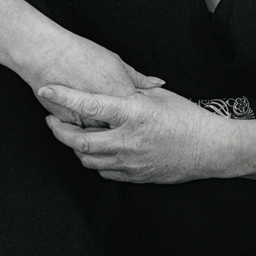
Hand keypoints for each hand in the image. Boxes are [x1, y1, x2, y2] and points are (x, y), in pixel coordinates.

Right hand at [26, 33, 162, 121]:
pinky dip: (84, 129)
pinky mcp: (71, 125)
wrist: (48, 54)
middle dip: (123, 128)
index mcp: (123, 95)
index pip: (139, 115)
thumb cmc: (80, 54)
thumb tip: (158, 83)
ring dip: (103, 131)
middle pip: (122, 130)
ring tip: (99, 119)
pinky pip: (83, 134)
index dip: (138, 114)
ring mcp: (89, 121)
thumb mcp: (115, 62)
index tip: (138, 112)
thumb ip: (137, 77)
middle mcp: (108, 112)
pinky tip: (82, 118)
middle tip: (120, 121)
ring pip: (102, 137)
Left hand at [39, 85, 228, 183]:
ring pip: (88, 159)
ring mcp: (130, 162)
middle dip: (59, 130)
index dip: (64, 97)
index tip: (46, 89)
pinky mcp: (134, 176)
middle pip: (79, 140)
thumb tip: (113, 79)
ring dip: (75, 147)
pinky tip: (95, 150)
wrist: (209, 150)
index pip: (89, 104)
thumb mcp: (159, 97)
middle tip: (51, 120)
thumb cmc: (187, 118)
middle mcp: (127, 140)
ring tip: (72, 134)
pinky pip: (104, 172)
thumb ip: (132, 90)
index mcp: (133, 114)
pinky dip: (94, 161)